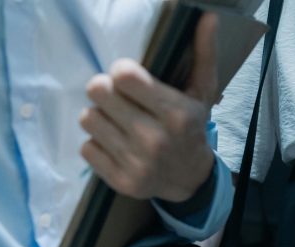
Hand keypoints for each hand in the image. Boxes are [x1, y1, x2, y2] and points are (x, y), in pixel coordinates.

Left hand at [79, 13, 218, 201]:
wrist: (191, 179)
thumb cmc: (192, 127)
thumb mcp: (202, 91)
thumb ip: (203, 53)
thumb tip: (207, 17)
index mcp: (175, 114)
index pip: (123, 76)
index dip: (121, 71)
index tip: (129, 78)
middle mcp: (154, 140)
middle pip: (98, 92)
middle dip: (106, 91)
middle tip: (119, 98)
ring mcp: (136, 164)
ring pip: (88, 118)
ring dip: (99, 116)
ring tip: (116, 120)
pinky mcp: (120, 181)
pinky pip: (86, 148)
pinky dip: (97, 143)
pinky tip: (115, 143)